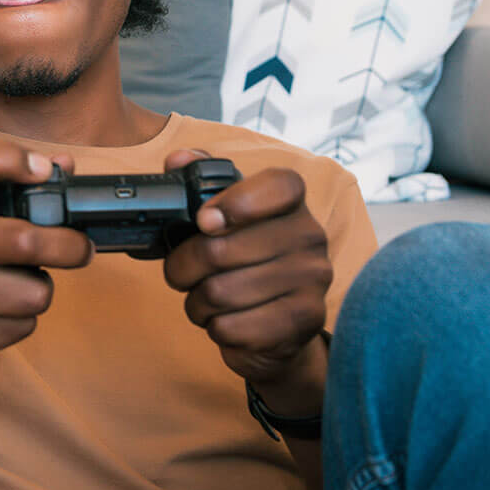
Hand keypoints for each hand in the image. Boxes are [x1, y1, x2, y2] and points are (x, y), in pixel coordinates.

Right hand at [0, 142, 92, 365]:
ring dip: (40, 290)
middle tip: (79, 248)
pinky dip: (21, 320)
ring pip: (35, 293)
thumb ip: (3, 185)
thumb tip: (64, 166)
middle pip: (26, 240)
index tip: (42, 170)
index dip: (10, 159)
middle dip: (71, 248)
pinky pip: (22, 326)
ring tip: (19, 284)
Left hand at [162, 149, 331, 408]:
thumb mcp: (221, 219)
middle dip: (183, 267)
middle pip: (222, 249)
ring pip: (220, 292)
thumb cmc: (241, 265)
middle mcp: (310, 237)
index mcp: (291, 204)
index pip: (279, 185)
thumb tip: (177, 160)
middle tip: (182, 273)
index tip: (203, 221)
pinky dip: (215, 327)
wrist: (277, 328)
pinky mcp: (305, 321)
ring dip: (196, 302)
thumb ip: (198, 183)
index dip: (236, 201)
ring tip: (205, 300)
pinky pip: (233, 326)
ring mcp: (313, 280)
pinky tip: (227, 322)